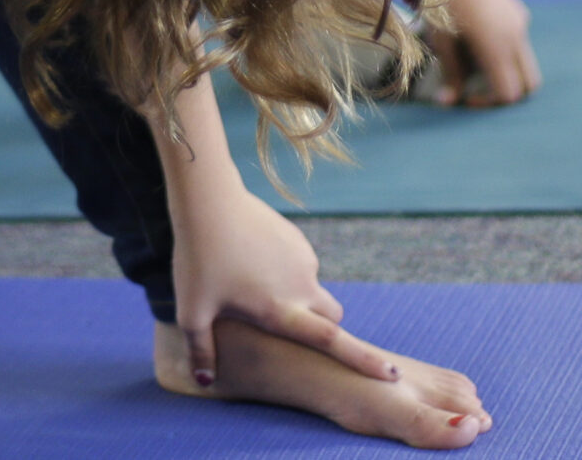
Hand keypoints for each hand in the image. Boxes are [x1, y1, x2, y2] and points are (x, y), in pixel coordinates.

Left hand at [168, 180, 397, 390]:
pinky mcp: (297, 238)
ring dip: (298, 296)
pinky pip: (300, 264)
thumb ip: (201, 350)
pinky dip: (286, 272)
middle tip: (291, 326)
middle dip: (325, 328)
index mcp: (281, 310)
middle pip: (332, 318)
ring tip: (248, 284)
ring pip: (312, 289)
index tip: (391, 375)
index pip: (333, 342)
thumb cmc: (196, 258)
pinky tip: (251, 259)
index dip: (363, 361)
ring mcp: (302, 259)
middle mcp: (301, 286)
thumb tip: (206, 382)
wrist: (207, 199)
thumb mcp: (191, 310)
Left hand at [428, 0, 541, 106]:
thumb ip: (451, 72)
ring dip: (508, 72)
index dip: (489, 104)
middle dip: (508, 93)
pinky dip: (507, 54)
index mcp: (499, 46)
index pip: (509, 93)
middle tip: (480, 90)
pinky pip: (520, 43)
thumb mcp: (442, 38)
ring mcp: (521, 22)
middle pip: (529, 84)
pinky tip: (479, 42)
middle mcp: (517, 36)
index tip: (466, 98)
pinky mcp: (518, 11)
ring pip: (527, 64)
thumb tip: (447, 103)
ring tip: (476, 64)